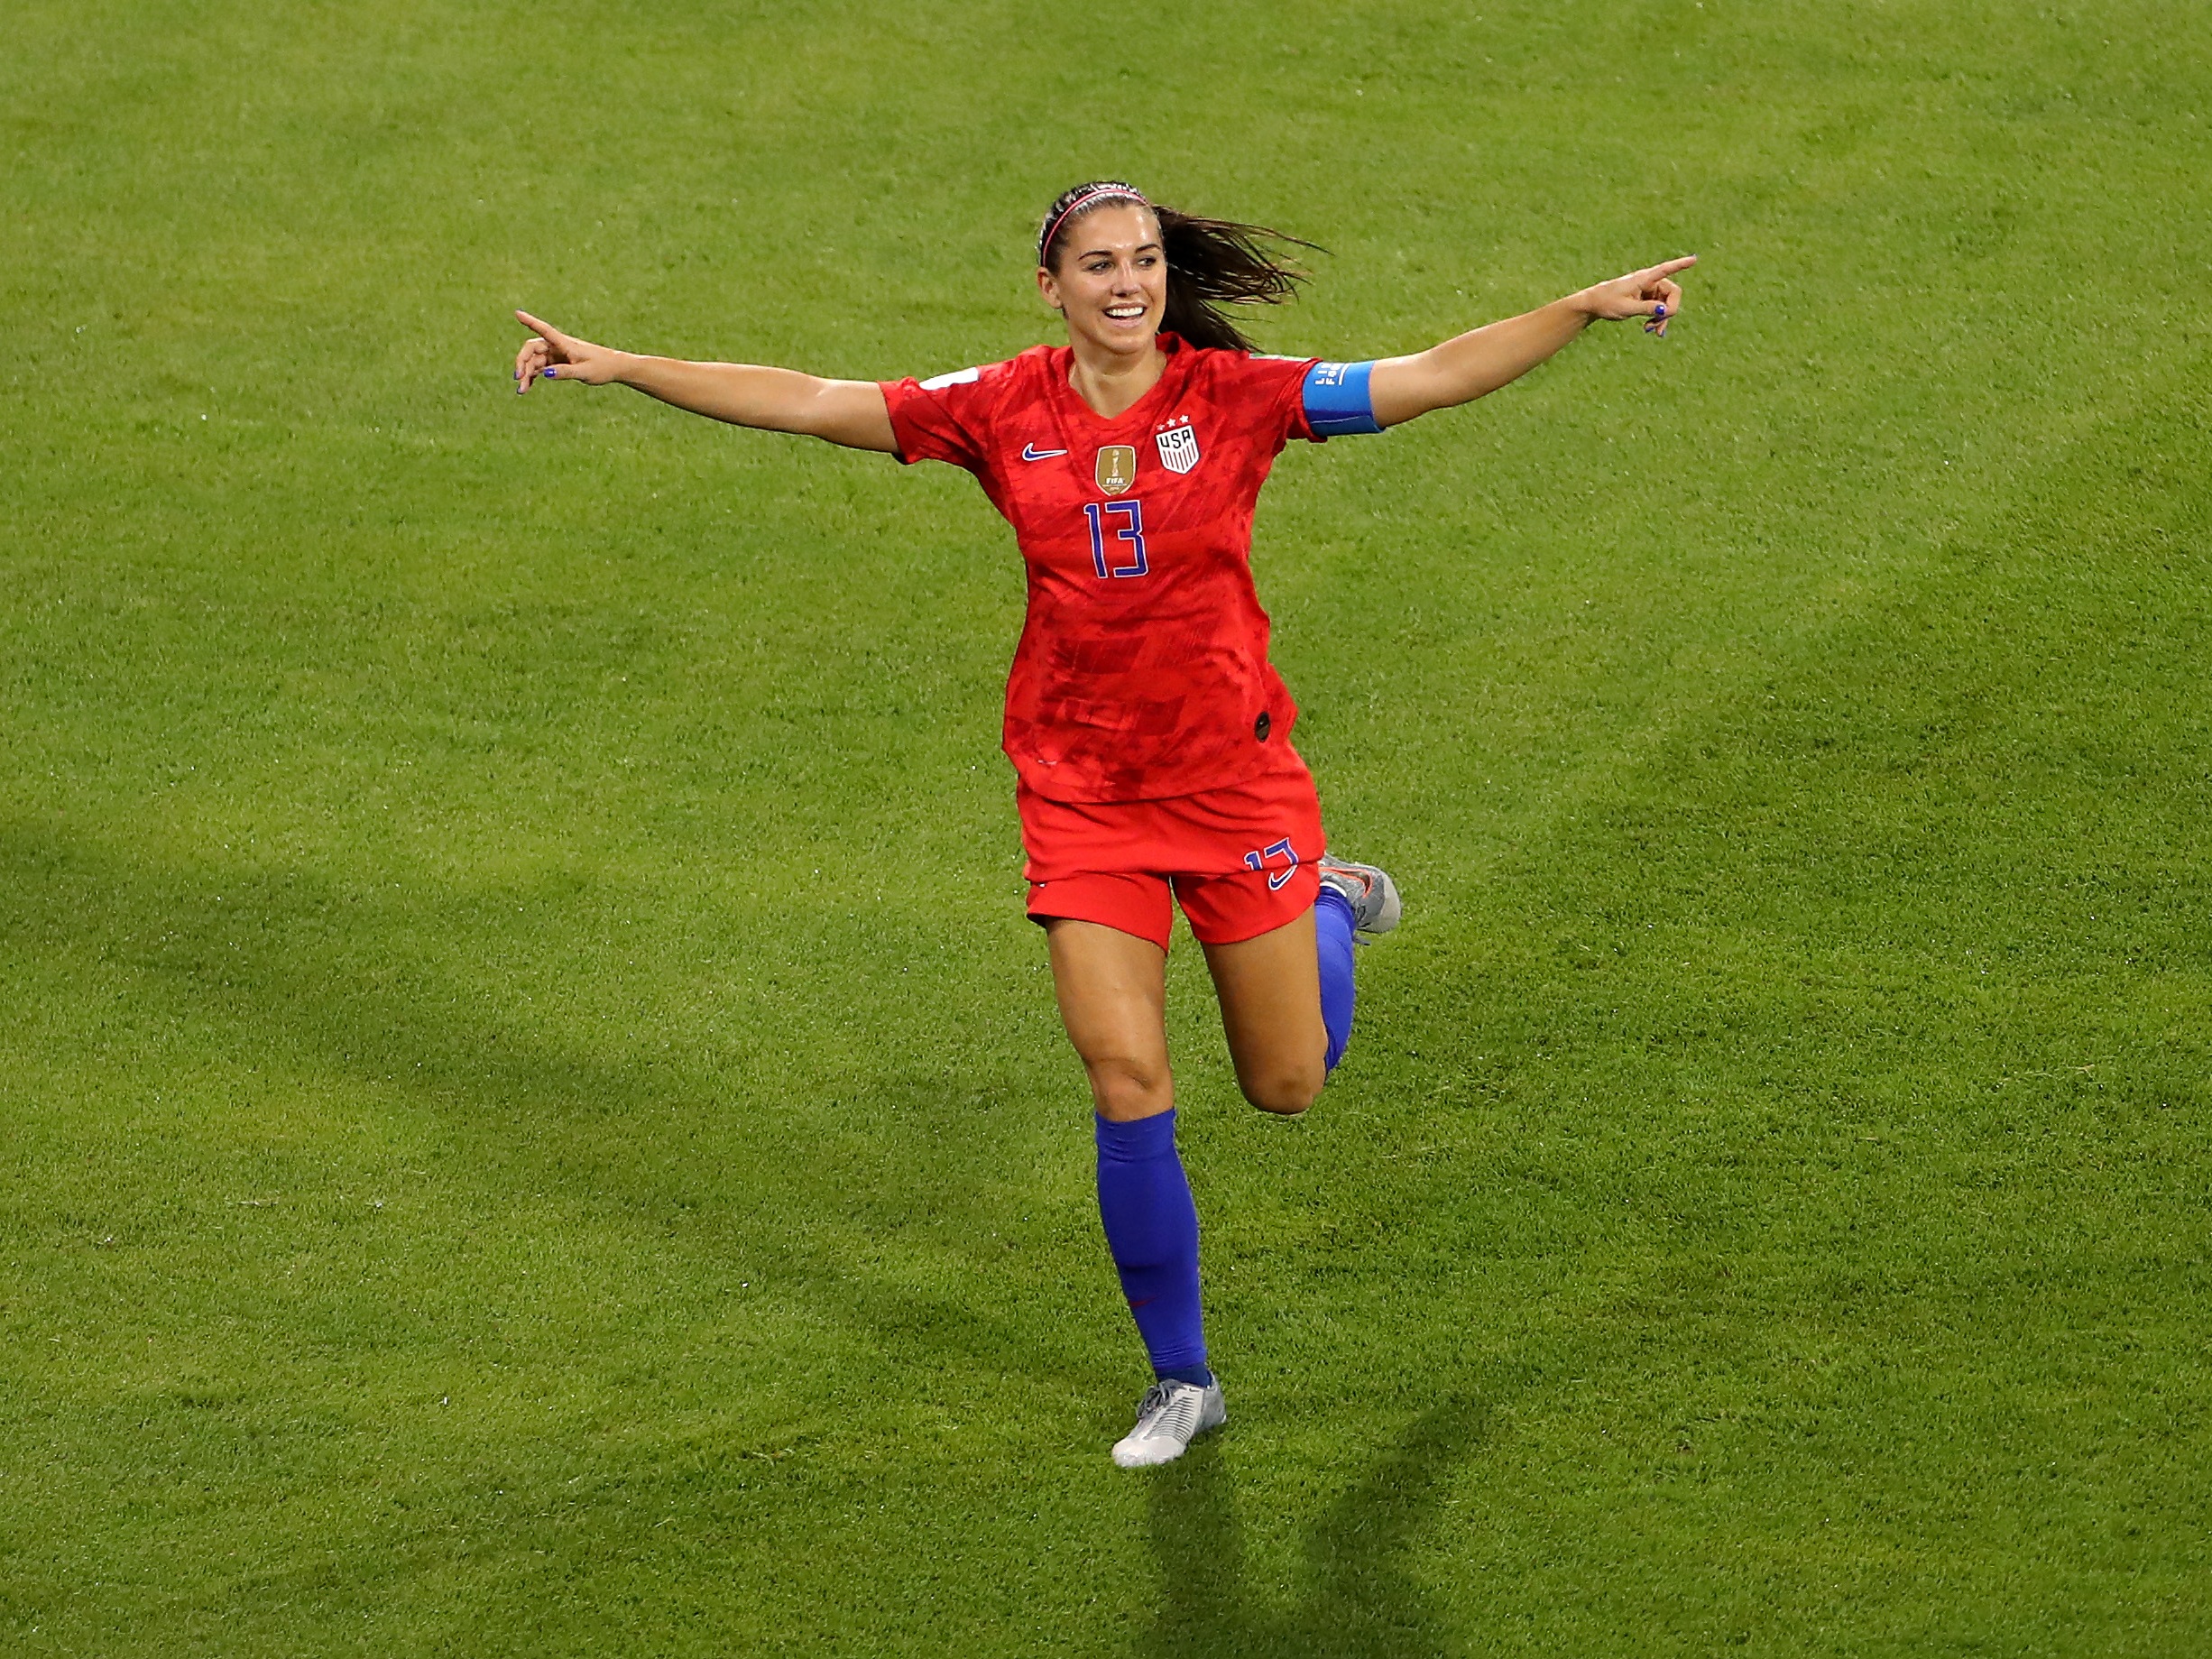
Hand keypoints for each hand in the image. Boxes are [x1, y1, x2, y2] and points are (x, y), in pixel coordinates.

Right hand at [512, 310, 625, 393]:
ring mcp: (557, 354)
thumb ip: (565, 372)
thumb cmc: (602, 367)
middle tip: (518, 378)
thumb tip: (546, 374)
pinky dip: (533, 376)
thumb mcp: (584, 372)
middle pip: (532, 349)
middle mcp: (558, 346)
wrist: (614, 368)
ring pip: (535, 361)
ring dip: (526, 374)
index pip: (545, 330)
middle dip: (523, 362)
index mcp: (565, 343)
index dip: (530, 321)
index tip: (517, 313)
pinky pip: (541, 368)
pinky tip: (527, 387)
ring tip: (521, 390)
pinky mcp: (558, 363)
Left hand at [1574, 256, 1696, 337]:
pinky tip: (1652, 329)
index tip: (1694, 259)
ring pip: (1667, 303)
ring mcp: (1649, 289)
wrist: (1594, 304)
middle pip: (1672, 293)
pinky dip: (1658, 318)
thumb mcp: (1627, 308)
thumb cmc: (1607, 302)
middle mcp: (1649, 281)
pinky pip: (1660, 308)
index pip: (1665, 270)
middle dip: (1669, 311)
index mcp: (1644, 279)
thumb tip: (1665, 310)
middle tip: (1659, 327)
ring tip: (1653, 331)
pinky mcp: (1647, 297)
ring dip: (1663, 318)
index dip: (1680, 265)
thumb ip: (1647, 309)